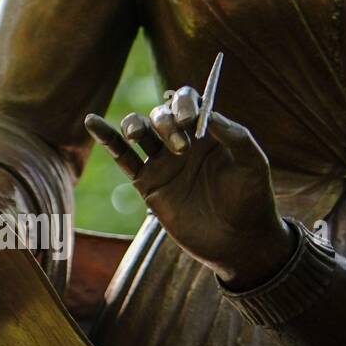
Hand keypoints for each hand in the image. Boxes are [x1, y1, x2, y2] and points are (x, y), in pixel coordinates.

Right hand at [84, 85, 294, 288]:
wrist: (238, 243)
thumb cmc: (253, 201)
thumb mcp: (253, 165)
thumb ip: (235, 135)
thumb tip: (208, 112)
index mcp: (207, 133)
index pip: (188, 102)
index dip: (183, 102)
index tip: (189, 117)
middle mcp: (182, 142)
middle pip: (160, 115)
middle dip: (166, 122)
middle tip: (182, 148)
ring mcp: (162, 162)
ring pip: (139, 130)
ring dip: (135, 125)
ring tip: (138, 136)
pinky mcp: (146, 182)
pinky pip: (122, 156)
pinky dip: (106, 137)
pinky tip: (92, 121)